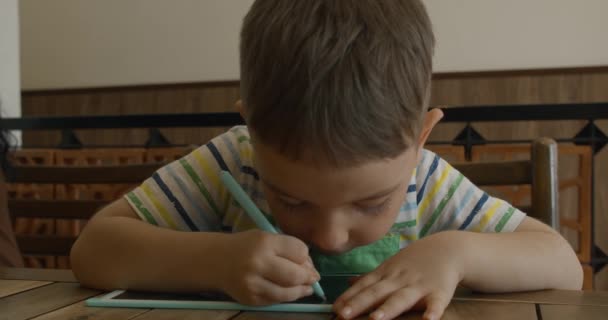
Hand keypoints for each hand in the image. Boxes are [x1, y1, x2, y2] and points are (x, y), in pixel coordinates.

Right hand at [219, 229, 319, 304]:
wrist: (215, 261)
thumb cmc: (245, 246)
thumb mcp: (266, 237)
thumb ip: (288, 249)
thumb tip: (310, 268)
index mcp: (264, 242)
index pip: (299, 251)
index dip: (306, 257)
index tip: (306, 260)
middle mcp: (258, 263)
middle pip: (295, 275)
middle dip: (309, 277)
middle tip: (313, 277)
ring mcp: (253, 284)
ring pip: (288, 293)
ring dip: (301, 291)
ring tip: (306, 287)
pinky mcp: (250, 299)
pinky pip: (276, 301)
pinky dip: (286, 297)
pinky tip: (290, 292)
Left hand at [334, 232, 464, 319]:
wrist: (447, 249)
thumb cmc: (415, 261)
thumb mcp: (390, 266)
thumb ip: (371, 277)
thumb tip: (348, 283)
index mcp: (386, 274)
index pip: (364, 286)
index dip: (349, 297)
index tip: (335, 308)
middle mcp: (399, 280)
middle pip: (377, 292)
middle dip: (359, 303)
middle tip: (343, 315)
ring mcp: (419, 285)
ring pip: (402, 298)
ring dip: (389, 308)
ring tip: (376, 319)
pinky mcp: (439, 292)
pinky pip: (436, 303)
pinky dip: (433, 311)